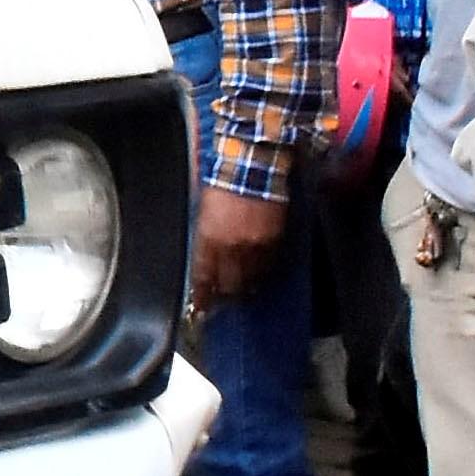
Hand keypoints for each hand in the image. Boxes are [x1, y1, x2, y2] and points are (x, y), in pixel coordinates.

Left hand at [192, 183, 289, 312]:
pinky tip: (262, 275)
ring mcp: (254, 244)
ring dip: (247, 286)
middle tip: (225, 300)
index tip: (200, 307)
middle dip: (225, 295)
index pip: (203, 275)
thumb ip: (206, 235)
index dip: (202, 295)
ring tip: (245, 292)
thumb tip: (206, 254)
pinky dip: (265, 272)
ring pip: (251, 277)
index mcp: (208, 238)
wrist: (250, 167)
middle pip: (229, 283)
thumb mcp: (203, 211)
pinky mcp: (274, 238)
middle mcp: (230, 246)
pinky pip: (270, 264)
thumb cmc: (222, 184)